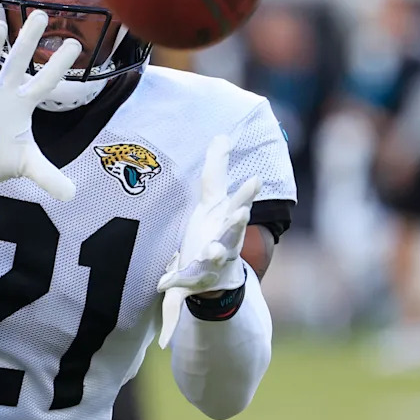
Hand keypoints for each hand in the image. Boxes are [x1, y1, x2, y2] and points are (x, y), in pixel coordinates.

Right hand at [0, 11, 81, 200]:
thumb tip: (73, 196)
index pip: (46, 82)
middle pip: (19, 63)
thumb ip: (49, 176)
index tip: (75, 43)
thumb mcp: (27, 165)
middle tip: (41, 14)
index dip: (59, 65)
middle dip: (29, 40)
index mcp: (23, 105)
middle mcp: (5, 95)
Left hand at [157, 135, 261, 348]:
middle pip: (235, 228)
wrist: (216, 277)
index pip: (239, 202)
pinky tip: (163, 283)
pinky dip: (175, 281)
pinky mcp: (197, 278)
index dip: (246, 192)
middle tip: (242, 214)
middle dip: (238, 222)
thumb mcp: (214, 199)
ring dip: (216, 252)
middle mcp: (227, 239)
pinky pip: (184, 280)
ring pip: (218, 255)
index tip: (256, 180)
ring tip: (212, 251)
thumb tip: (222, 135)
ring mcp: (214, 260)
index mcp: (228, 218)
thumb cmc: (215, 228)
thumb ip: (217, 169)